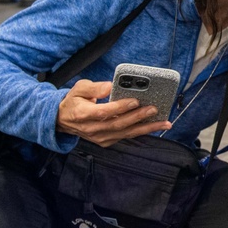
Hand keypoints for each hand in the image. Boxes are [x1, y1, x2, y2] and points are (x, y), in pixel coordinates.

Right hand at [56, 79, 171, 147]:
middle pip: (118, 124)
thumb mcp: (78, 89)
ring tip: (164, 122)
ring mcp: (100, 137)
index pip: (104, 112)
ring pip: (126, 133)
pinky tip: (155, 126)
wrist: (62, 121)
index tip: (135, 101)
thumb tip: (110, 86)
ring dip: (147, 128)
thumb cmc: (74, 102)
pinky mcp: (106, 141)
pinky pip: (126, 136)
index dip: (120, 107)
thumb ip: (94, 88)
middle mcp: (92, 128)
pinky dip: (141, 131)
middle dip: (138, 117)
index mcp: (83, 114)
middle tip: (154, 109)